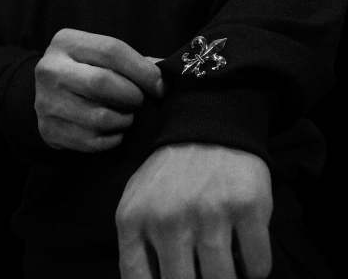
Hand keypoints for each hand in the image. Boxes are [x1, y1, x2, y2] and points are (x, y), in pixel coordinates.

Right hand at [34, 29, 163, 151]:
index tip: (160, 86)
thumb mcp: (103, 56)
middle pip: (101, 82)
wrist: (50, 93)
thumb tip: (167, 78)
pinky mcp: (47, 129)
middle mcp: (50, 69)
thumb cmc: (88, 70)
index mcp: (66, 42)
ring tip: (128, 117)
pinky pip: (90, 141)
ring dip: (123, 120)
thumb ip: (135, 63)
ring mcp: (44, 101)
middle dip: (132, 96)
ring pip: (98, 117)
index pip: (111, 51)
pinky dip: (111, 139)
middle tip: (141, 102)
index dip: (142, 70)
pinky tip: (115, 132)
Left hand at [116, 144, 272, 278]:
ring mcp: (210, 212)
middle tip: (203, 269)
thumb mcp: (137, 202)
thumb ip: (137, 248)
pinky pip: (258, 268)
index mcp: (134, 219)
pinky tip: (244, 245)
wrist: (207, 128)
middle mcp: (168, 218)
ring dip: (229, 278)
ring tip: (224, 256)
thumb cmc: (171, 175)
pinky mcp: (247, 206)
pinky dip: (255, 267)